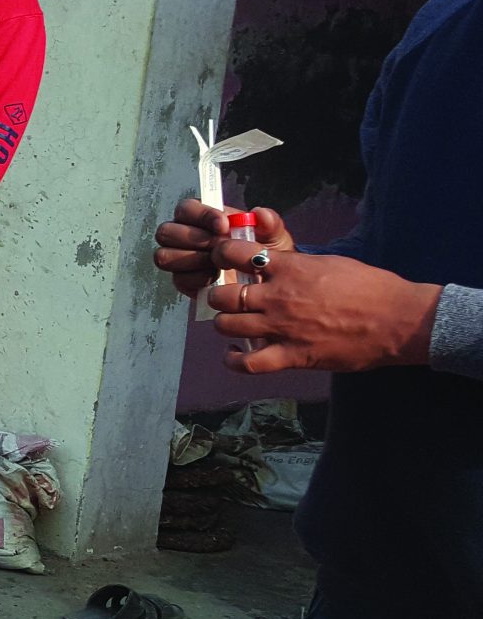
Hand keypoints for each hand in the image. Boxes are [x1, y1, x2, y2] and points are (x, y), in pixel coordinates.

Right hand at [154, 199, 293, 297]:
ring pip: (165, 256)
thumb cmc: (265, 253)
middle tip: (218, 246)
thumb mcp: (273, 237)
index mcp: (202, 218)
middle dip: (193, 239)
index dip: (201, 215)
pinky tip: (216, 279)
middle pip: (166, 232)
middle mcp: (185, 236)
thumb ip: (269, 223)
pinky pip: (178, 278)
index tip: (224, 225)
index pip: (186, 209)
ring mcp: (181, 259)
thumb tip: (259, 213)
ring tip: (217, 264)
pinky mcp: (184, 280)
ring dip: (192, 259)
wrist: (266, 283)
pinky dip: (197, 278)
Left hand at [207, 242, 438, 372]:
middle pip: (222, 295)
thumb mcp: (329, 263)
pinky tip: (234, 354)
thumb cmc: (371, 287)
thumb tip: (276, 264)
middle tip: (229, 298)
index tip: (223, 260)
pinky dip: (234, 360)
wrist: (398, 319)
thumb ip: (296, 264)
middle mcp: (278, 297)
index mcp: (288, 268)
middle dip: (220, 296)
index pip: (234, 254)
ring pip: (227, 325)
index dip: (222, 255)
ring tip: (235, 323)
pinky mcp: (293, 356)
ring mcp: (282, 328)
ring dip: (226, 324)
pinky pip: (248, 364)